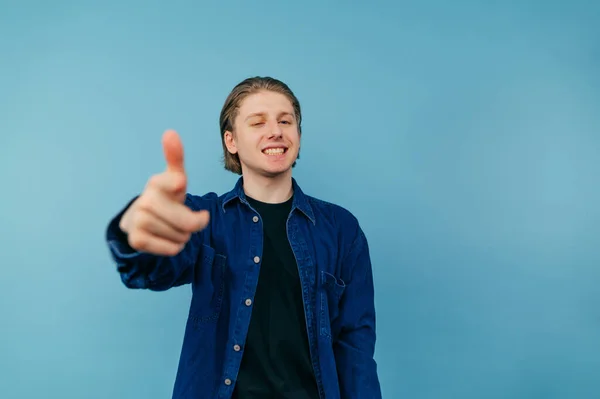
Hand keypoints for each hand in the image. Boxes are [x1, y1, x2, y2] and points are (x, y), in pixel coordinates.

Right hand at [119, 130, 209, 255]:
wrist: (141, 219)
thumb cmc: (166, 197)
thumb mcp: (174, 178)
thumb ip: (175, 158)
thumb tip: (170, 132)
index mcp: (157, 183)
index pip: (171, 182)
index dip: (176, 184)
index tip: (181, 183)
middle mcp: (145, 200)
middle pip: (187, 221)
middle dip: (193, 225)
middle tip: (188, 220)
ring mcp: (139, 220)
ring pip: (180, 236)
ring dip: (183, 236)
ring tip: (173, 228)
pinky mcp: (136, 239)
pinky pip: (168, 249)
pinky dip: (173, 247)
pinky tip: (166, 239)